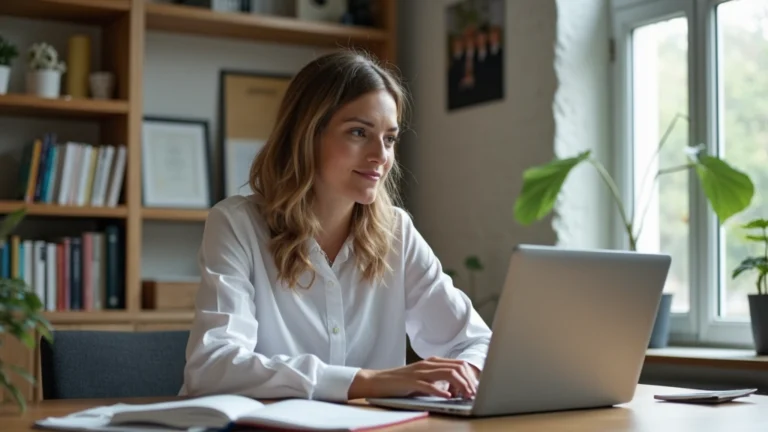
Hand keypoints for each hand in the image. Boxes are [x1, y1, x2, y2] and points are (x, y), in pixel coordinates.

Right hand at [348, 357, 478, 399]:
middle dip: (469, 381)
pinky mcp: (411, 381)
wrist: (378, 381)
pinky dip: (441, 391)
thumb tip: (457, 389)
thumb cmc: (402, 383)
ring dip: (460, 385)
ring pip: (447, 374)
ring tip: (465, 396)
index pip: (459, 364)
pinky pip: (429, 385)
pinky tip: (448, 397)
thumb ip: (439, 380)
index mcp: (433, 362)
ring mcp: (420, 371)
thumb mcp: (424, 379)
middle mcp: (428, 364)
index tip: (475, 389)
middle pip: (457, 368)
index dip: (471, 376)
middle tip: (473, 394)